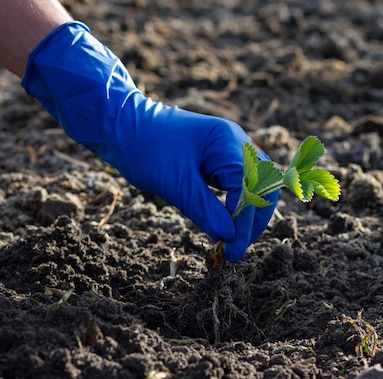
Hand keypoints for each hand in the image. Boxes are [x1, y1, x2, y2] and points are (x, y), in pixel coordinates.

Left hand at [22, 22, 278, 261]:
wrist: (120, 125)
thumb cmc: (145, 148)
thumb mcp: (175, 184)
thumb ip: (206, 210)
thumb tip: (229, 237)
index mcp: (228, 143)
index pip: (250, 189)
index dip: (244, 222)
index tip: (232, 249)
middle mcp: (235, 143)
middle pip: (262, 186)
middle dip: (252, 219)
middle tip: (235, 249)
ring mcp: (228, 149)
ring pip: (252, 186)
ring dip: (246, 214)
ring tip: (232, 240)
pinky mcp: (218, 158)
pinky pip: (237, 184)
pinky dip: (235, 205)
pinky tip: (224, 223)